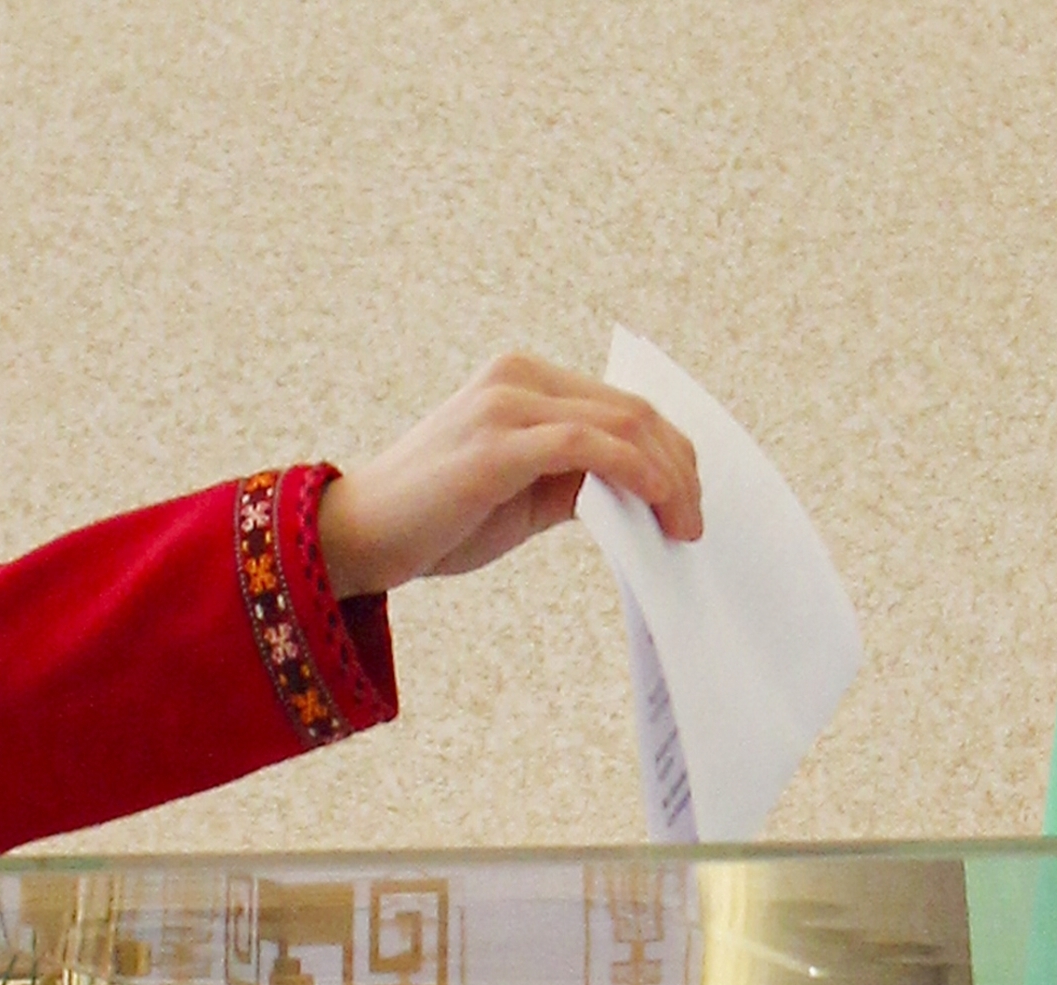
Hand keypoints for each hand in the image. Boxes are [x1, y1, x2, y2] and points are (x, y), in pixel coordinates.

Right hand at [317, 355, 699, 596]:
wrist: (361, 535)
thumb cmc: (438, 519)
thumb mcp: (523, 494)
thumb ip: (576, 481)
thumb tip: (640, 494)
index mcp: (524, 380)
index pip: (623, 406)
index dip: (671, 452)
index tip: (690, 503)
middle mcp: (518, 377)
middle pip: (633, 411)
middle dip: (681, 469)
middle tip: (696, 523)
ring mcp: (507, 405)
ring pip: (621, 425)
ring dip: (668, 479)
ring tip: (683, 526)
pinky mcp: (499, 443)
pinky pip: (589, 447)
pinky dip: (635, 474)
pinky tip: (655, 506)